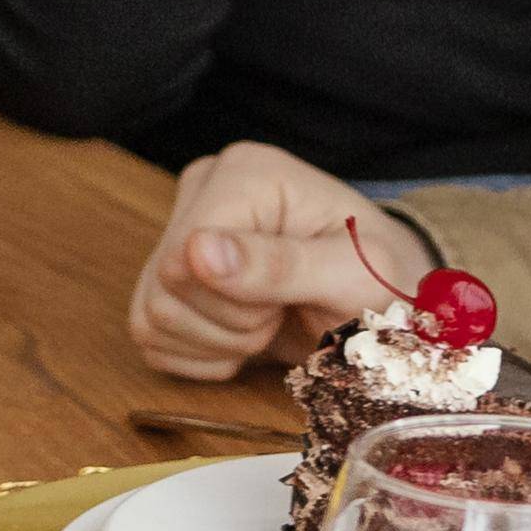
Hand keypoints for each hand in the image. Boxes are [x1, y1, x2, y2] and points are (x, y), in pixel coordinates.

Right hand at [127, 142, 429, 379]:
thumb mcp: (352, 276)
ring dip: (218, 343)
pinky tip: (242, 337)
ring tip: (267, 322)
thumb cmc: (380, 281)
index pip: (184, 256)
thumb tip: (196, 252)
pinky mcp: (166, 280)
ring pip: (150, 318)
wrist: (381, 305)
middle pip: (164, 289)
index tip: (290, 298)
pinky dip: (202, 356)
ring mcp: (177, 236)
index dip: (235, 300)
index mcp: (244, 173)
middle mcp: (200, 194)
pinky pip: (150, 337)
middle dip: (231, 324)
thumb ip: (281, 264)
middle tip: (282, 311)